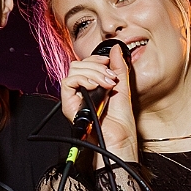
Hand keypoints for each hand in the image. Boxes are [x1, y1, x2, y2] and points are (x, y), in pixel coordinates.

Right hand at [59, 42, 137, 163]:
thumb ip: (119, 68)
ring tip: (107, 85)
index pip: (86, 63)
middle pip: (78, 64)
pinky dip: (82, 79)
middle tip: (111, 79)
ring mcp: (74, 99)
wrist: (120, 141)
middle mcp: (81, 92)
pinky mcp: (69, 105)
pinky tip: (94, 86)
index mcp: (92, 87)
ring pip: (73, 70)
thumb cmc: (121, 123)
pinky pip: (67, 83)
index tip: (109, 62)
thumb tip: (116, 49)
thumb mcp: (123, 89)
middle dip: (97, 66)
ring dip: (93, 72)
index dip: (96, 59)